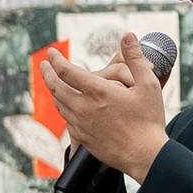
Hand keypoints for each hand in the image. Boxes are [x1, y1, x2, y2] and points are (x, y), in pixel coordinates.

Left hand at [40, 35, 172, 185]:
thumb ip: (136, 58)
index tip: (51, 52)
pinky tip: (67, 106)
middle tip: (43, 65)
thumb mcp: (148, 84)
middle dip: (47, 73)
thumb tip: (128, 35)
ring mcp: (81, 125)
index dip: (56, 59)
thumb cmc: (149, 120)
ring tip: (53, 83)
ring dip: (54, 91)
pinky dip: (64, 108)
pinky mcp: (83, 139)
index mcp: (97, 92)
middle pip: (55, 87)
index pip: (67, 71)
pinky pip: (67, 120)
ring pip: (59, 104)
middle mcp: (84, 108)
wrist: (145, 156)